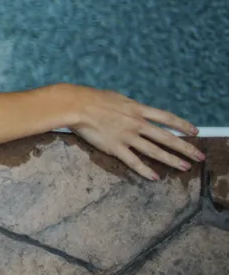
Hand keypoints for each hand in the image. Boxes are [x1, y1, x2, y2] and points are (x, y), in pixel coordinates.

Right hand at [62, 84, 203, 180]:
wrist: (76, 105)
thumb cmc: (93, 98)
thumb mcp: (118, 98)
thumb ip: (130, 106)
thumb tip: (136, 110)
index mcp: (138, 109)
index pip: (166, 118)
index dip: (182, 125)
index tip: (195, 131)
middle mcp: (137, 124)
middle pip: (166, 137)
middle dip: (185, 147)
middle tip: (200, 156)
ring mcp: (127, 136)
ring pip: (154, 151)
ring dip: (172, 160)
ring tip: (185, 167)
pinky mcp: (115, 147)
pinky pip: (133, 161)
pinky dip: (145, 170)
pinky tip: (155, 177)